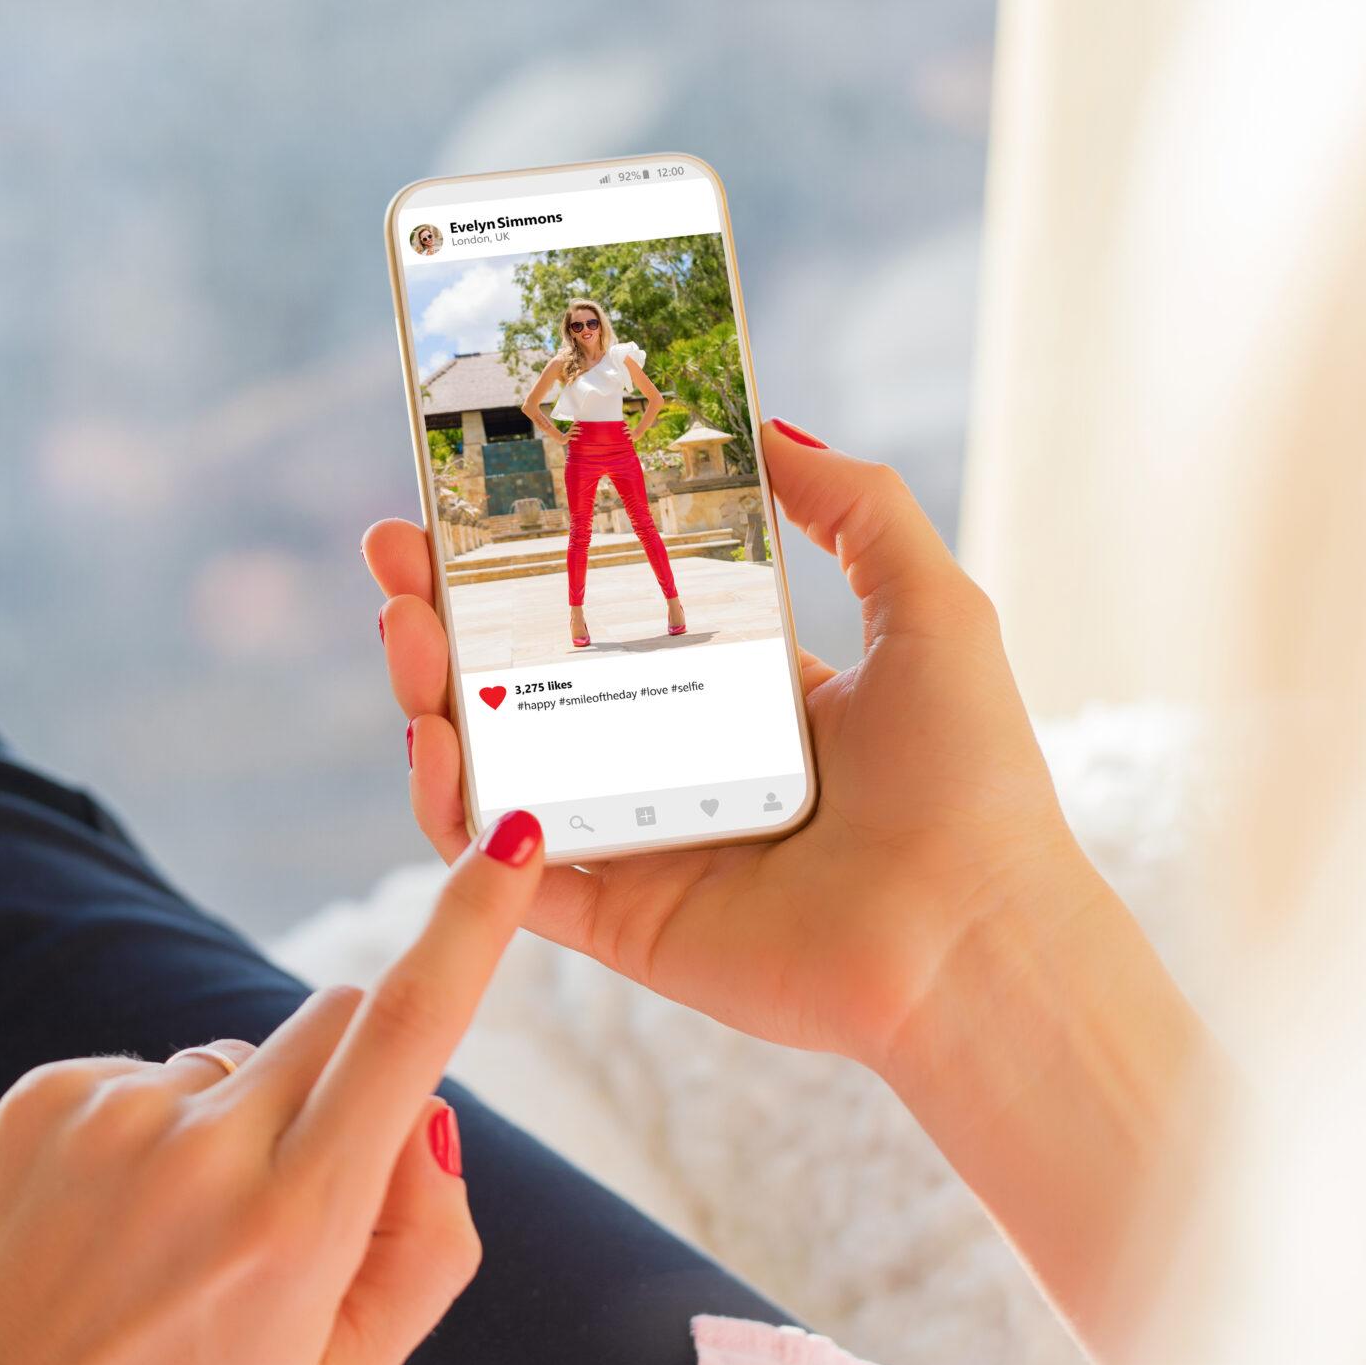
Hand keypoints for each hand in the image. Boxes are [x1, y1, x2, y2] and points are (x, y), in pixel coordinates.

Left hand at [0, 812, 548, 1364]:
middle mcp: (206, 1147)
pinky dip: (149, 1134)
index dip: (470, 923)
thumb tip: (432, 1115)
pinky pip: (144, 1074)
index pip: (408, 1029)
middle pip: (336, 1017)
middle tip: (303, 1190)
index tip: (507, 838)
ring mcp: (113, 1111)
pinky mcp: (42, 1095)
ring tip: (169, 1240)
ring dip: (236, 1123)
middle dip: (353, 1073)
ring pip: (235, 1056)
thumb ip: (426, 1246)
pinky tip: (106, 1223)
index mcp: (297, 1220)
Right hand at [369, 419, 1078, 1070]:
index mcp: (732, 696)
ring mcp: (635, 846)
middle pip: (522, 683)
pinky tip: (438, 751)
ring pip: (494, 771)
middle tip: (393, 559)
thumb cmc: (969, 783)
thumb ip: (857, 508)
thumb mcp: (927, 607)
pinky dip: (456, 820)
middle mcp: (671, 766)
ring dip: (430, 703)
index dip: (522, 562)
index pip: (598, 615)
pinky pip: (505, 874)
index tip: (459, 506)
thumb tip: (771, 425)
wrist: (972, 939)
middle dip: (443, 618)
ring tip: (404, 637)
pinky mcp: (616, 924)